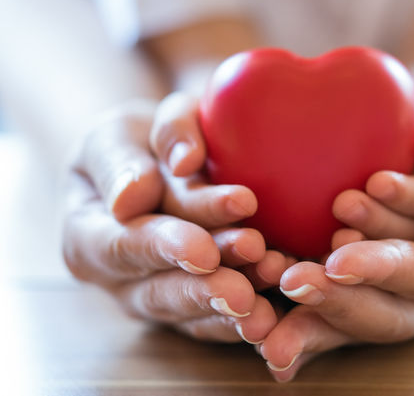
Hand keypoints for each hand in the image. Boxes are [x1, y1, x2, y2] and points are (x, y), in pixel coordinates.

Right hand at [62, 99, 278, 342]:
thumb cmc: (132, 145)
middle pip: (162, 291)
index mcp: (87, 238)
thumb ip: (120, 159)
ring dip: (240, 295)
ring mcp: (158, 300)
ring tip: (279, 273)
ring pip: (196, 312)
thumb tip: (132, 195)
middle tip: (254, 267)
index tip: (205, 250)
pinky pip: (222, 320)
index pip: (125, 246)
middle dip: (209, 285)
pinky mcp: (196, 308)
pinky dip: (253, 312)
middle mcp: (120, 282)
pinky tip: (284, 302)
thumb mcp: (114, 134)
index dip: (165, 249)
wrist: (154, 167)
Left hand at [260, 112, 413, 381]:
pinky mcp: (379, 290)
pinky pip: (340, 306)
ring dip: (313, 305)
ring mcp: (409, 300)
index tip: (340, 256)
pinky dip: (304, 314)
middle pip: (390, 314)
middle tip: (289, 278)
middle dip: (339, 299)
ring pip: (358, 318)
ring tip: (269, 274)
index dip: (388, 270)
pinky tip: (263, 311)